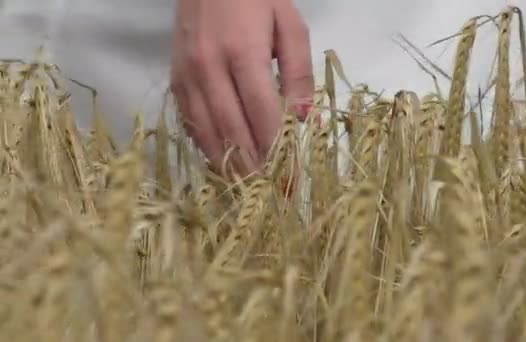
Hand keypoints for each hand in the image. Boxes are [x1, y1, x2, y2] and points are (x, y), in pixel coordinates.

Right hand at [171, 0, 312, 176]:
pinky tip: (222, 164)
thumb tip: (305, 120)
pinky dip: (207, 147)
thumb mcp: (289, 25)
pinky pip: (191, 122)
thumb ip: (298, 73)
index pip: (263, 115)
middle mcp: (209, 69)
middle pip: (233, 131)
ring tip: (248, 191)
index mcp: (243, 53)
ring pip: (208, 132)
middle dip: (254, 168)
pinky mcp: (176, 80)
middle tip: (271, 196)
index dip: (278, 152)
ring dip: (229, 166)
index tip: (291, 181)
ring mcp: (187, 76)